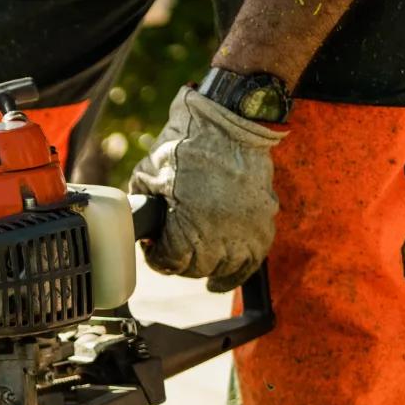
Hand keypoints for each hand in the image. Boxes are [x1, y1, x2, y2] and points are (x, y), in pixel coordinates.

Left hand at [129, 88, 285, 292]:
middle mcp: (220, 234)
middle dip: (179, 262)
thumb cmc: (186, 144)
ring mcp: (246, 230)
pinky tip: (218, 282)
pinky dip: (235, 274)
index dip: (156, 258)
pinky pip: (252, 262)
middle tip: (172, 248)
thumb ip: (141, 205)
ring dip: (205, 267)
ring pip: (223, 268)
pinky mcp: (264, 222)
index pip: (170, 263)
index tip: (153, 249)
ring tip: (194, 258)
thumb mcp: (148, 174)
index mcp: (189, 225)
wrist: (230, 122)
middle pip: (196, 269)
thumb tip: (140, 228)